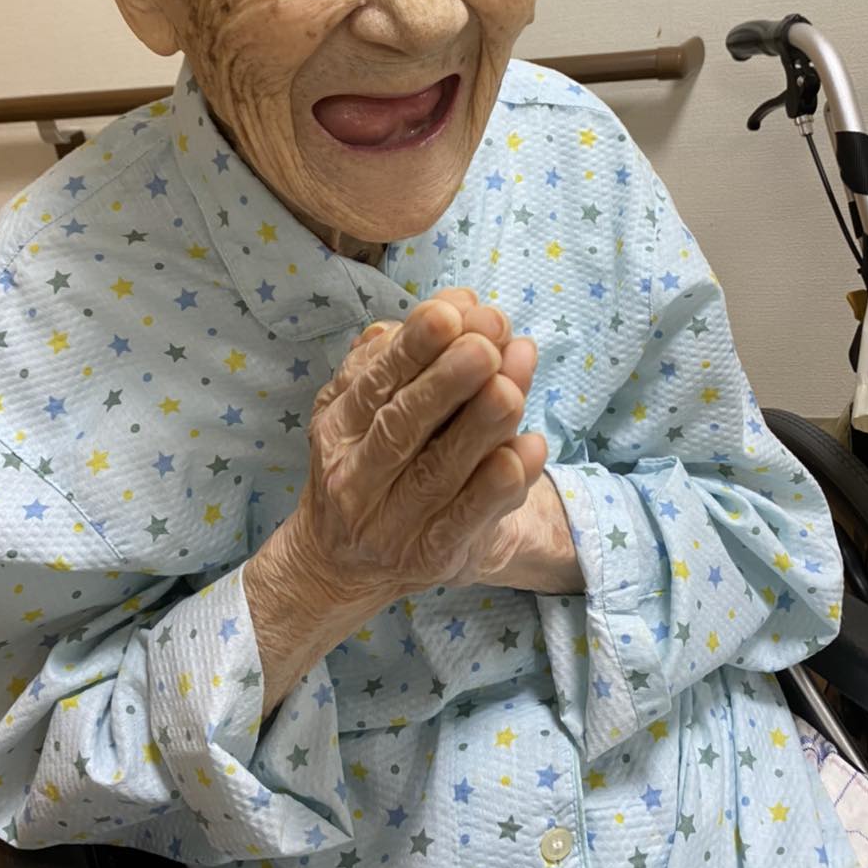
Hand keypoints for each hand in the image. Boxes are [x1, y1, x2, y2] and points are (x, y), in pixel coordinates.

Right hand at [279, 290, 548, 611]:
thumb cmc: (368, 460)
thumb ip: (401, 354)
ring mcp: (394, 524)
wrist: (346, 563)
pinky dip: (498, 486)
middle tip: (487, 343)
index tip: (452, 311)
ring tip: (510, 388)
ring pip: (439, 472)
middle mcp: (357, 478)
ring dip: (480, 428)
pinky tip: (528, 448)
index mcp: (338, 427)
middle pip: (402, 426)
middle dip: (447, 381)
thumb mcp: (363, 403)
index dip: (414, 346)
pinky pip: (468, 520)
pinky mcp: (433, 556)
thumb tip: (454, 304)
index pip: (374, 383)